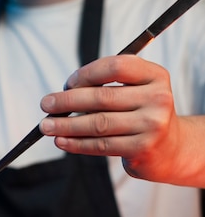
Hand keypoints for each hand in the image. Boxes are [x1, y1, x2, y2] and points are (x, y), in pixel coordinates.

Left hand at [40, 54, 181, 182]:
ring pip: (98, 124)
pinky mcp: (141, 149)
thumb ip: (108, 85)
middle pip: (102, 97)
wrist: (171, 149)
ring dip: (67, 125)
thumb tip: (63, 93)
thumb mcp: (137, 91)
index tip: (67, 84)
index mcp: (155, 76)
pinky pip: (101, 145)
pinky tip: (61, 141)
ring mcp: (151, 125)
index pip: (116, 66)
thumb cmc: (143, 114)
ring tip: (47, 126)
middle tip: (46, 104)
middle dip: (68, 101)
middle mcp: (157, 99)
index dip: (87, 73)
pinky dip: (77, 143)